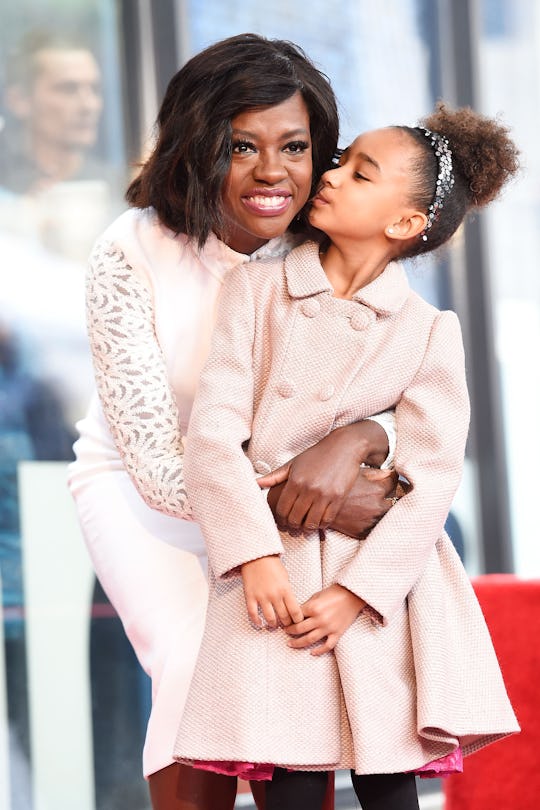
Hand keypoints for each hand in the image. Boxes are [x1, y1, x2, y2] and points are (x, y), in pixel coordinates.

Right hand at [241, 556, 303, 628]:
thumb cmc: (273, 566)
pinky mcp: (250, 597)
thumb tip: (290, 606)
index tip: (298, 622)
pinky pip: (253, 614)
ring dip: (273, 624)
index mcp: (286, 590)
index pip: (295, 611)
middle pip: (284, 617)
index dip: (298, 620)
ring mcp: (262, 597)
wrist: (257, 557)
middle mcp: (274, 595)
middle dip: (287, 623)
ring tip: (275, 625)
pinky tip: (260, 624)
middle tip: (287, 625)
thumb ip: (288, 592)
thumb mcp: (285, 578)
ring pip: (270, 618)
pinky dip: (256, 621)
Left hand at [266, 467, 397, 537]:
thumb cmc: (316, 455)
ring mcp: (324, 494)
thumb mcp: (293, 463)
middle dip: (292, 525)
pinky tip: (318, 522)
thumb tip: (255, 484)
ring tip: (305, 526)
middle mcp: (308, 489)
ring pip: (311, 522)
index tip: (282, 521)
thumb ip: (274, 476)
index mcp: (295, 481)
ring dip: (306, 528)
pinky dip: (321, 525)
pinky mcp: (338, 498)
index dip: (280, 519)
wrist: (344, 447)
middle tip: (293, 526)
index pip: (282, 509)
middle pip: (295, 518)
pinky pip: (327, 520)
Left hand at [285, 584, 365, 655]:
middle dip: (290, 631)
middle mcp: (319, 619)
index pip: (296, 616)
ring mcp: (328, 628)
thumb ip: (307, 605)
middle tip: (285, 632)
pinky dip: (319, 651)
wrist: (352, 595)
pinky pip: (327, 646)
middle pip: (299, 629)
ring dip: (298, 643)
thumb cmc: (334, 593)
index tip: (285, 621)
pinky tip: (312, 652)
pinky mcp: (337, 633)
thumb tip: (297, 614)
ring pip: (309, 639)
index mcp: (313, 608)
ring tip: (290, 644)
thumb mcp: (317, 595)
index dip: (289, 619)